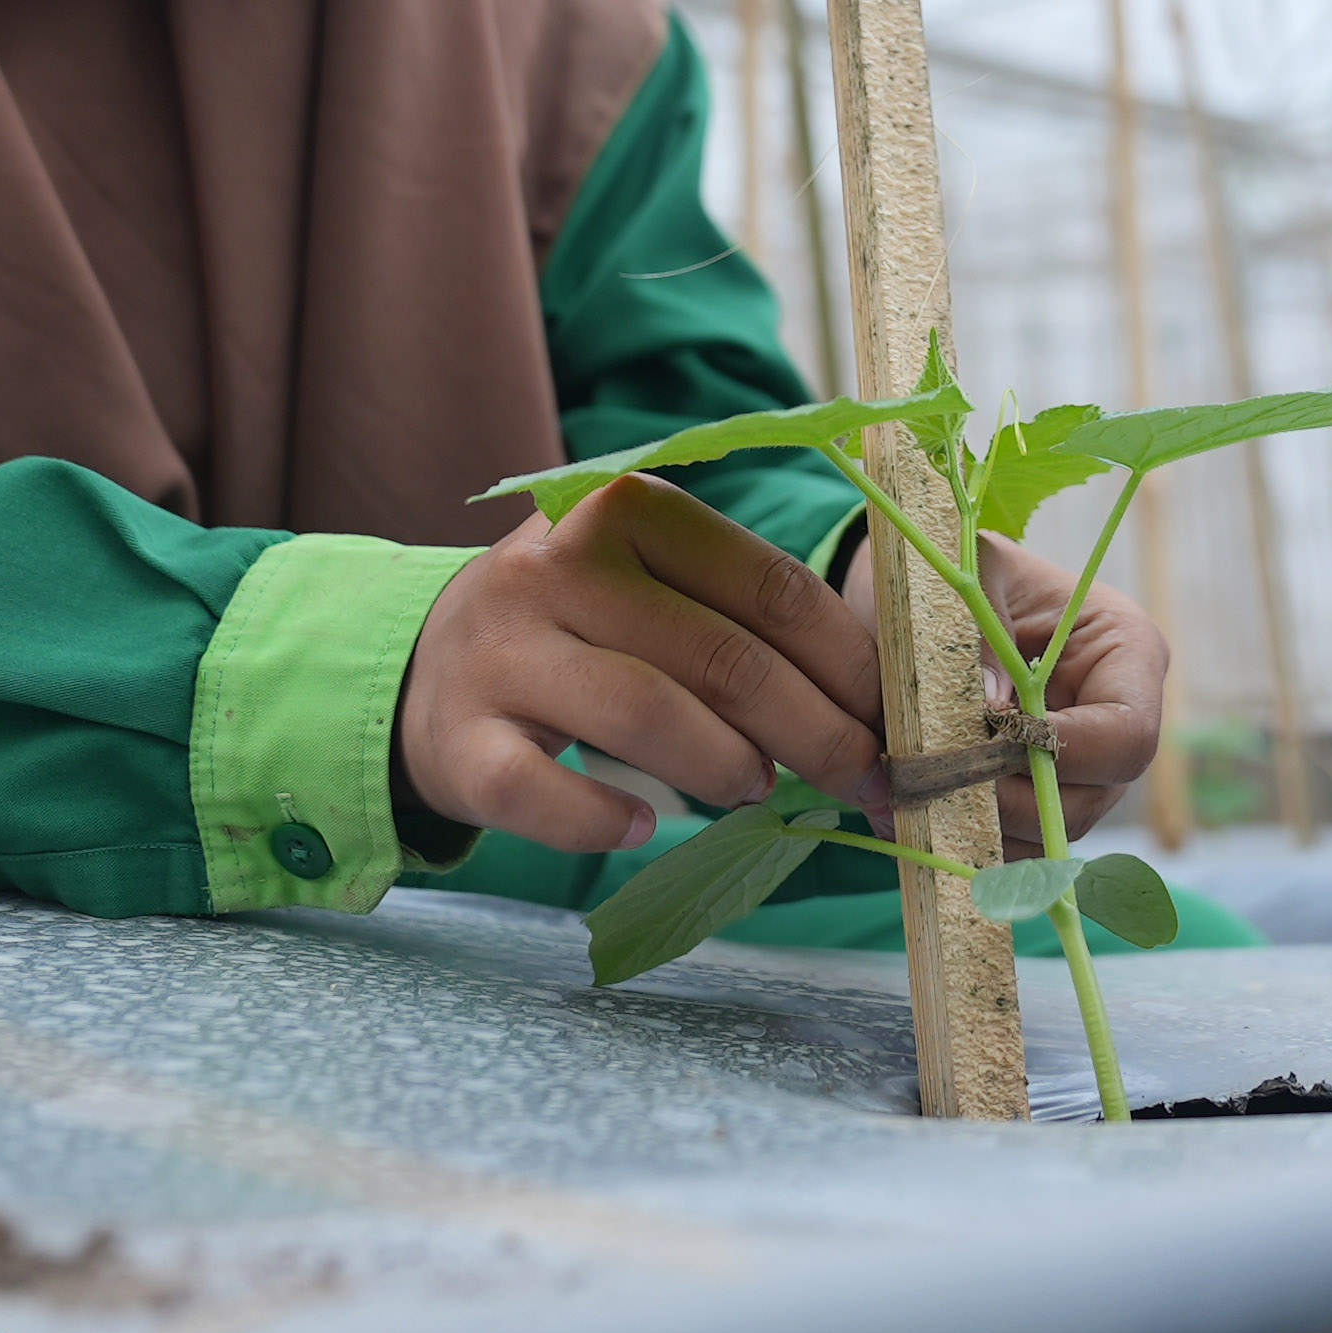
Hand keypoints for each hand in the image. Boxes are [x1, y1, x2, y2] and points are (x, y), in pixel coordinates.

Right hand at [394, 476, 887, 852]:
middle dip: (817, 734)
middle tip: (861, 783)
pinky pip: (543, 793)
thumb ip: (754, 623)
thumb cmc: (588, 628)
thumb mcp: (662, 587)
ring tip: (756, 788)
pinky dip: (605, 820)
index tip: (900, 727)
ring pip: (649, 715)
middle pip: (726, 659)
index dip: (853, 668)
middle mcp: (559, 565)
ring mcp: (502, 650)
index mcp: (632, 508)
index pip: (773, 590)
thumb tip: (886, 703)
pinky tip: (643, 824)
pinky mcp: (460, 737)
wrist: (430, 665)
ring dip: (727, 768)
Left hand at [845, 530, 1166, 857]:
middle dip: (1010, 796)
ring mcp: (1081, 769)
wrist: (923, 598)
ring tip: (917, 788)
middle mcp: (1114, 719)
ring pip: (1049, 834)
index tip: (991, 736)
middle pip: (1091, 798)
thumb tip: (992, 714)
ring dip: (982, 824)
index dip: (1065, 751)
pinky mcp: (1037, 799)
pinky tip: (918, 809)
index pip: (1127, 733)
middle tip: (937, 775)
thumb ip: (981, 638)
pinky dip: (968, 841)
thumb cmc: (958, 574)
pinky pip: (1016, 849)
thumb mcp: (969, 579)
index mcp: (1125, 652)